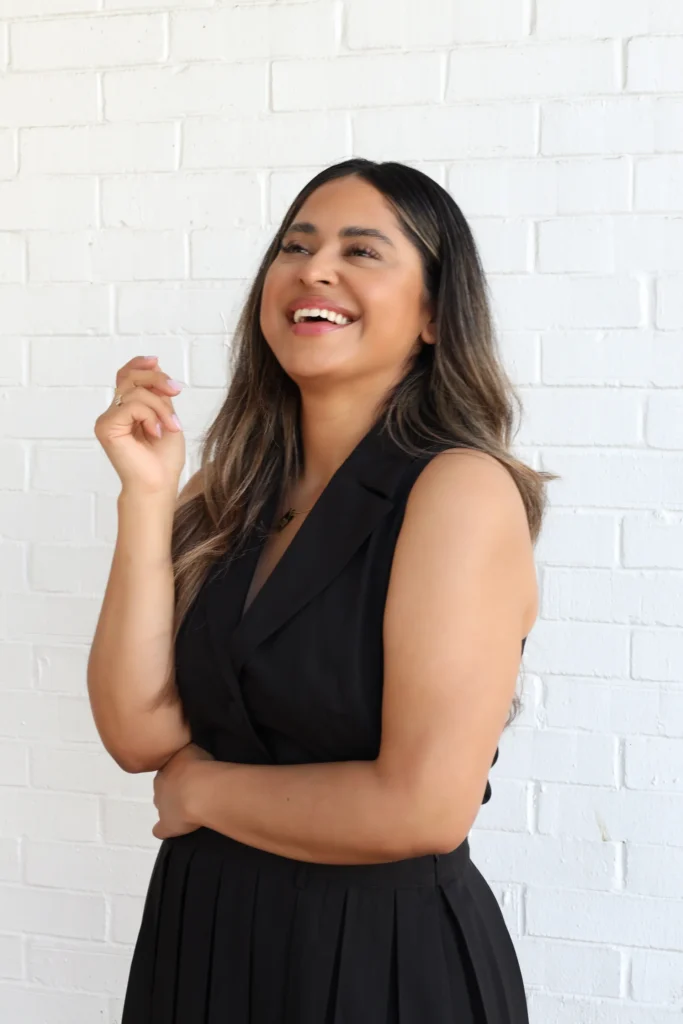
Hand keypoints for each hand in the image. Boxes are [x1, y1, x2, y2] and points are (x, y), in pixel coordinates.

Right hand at [94, 355, 186, 495]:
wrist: (159, 484)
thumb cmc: (164, 459)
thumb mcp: (167, 416)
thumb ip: (158, 394)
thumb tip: (155, 364)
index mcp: (126, 410)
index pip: (126, 376)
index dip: (139, 364)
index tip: (156, 361)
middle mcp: (113, 412)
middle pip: (130, 377)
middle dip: (157, 380)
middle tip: (176, 392)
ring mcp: (107, 419)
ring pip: (135, 391)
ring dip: (160, 407)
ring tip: (169, 427)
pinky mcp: (106, 427)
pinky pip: (132, 406)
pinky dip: (151, 416)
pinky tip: (155, 433)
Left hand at [152, 743, 214, 840]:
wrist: (199, 789)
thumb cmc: (199, 766)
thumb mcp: (194, 748)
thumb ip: (188, 751)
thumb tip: (190, 752)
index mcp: (167, 767)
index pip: (169, 771)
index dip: (180, 774)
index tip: (191, 775)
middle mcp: (160, 785)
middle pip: (163, 788)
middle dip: (174, 789)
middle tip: (191, 790)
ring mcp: (162, 806)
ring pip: (162, 805)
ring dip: (173, 806)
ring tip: (189, 807)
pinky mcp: (167, 824)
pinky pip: (160, 829)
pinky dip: (164, 829)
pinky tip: (171, 830)